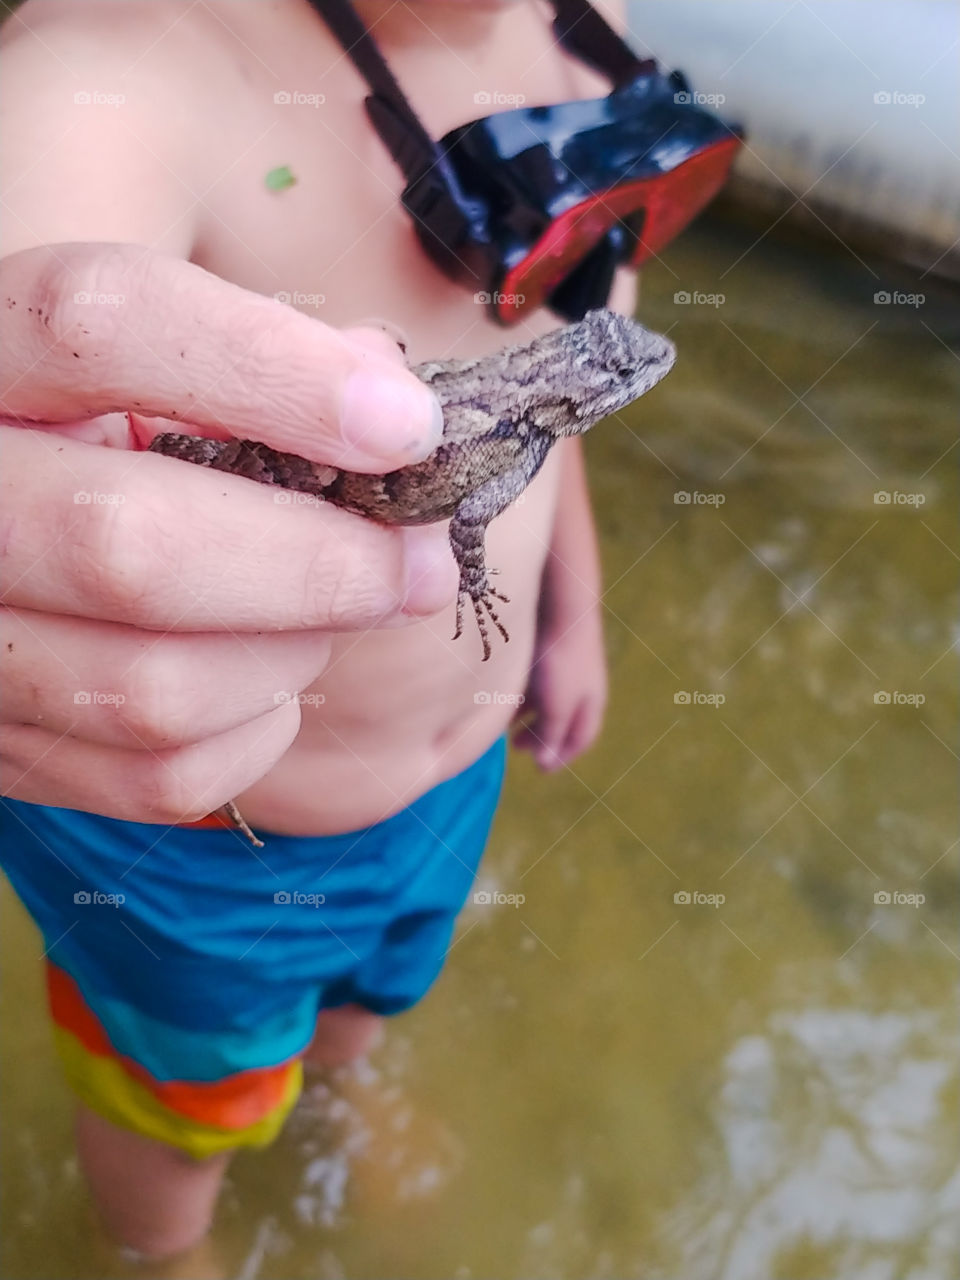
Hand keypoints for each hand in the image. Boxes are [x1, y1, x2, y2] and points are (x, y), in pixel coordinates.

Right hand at [0, 242, 455, 822]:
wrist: (2, 523)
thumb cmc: (99, 433)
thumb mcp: (146, 364)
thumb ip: (259, 363)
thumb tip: (398, 413)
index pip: (100, 327)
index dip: (273, 374)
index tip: (407, 424)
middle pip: (128, 546)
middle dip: (320, 564)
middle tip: (418, 563)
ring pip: (153, 690)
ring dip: (289, 654)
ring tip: (326, 615)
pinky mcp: (2, 750)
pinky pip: (160, 778)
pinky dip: (255, 733)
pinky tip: (263, 679)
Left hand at [513, 609, 606, 771]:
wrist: (561, 608)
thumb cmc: (562, 661)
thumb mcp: (557, 708)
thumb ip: (551, 736)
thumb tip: (545, 764)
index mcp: (591, 704)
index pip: (581, 738)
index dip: (562, 755)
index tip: (542, 769)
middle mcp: (582, 688)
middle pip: (563, 721)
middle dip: (541, 736)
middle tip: (517, 748)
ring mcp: (567, 668)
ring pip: (547, 701)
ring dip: (528, 716)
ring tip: (506, 725)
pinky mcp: (551, 651)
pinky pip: (537, 681)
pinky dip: (522, 693)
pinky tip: (502, 694)